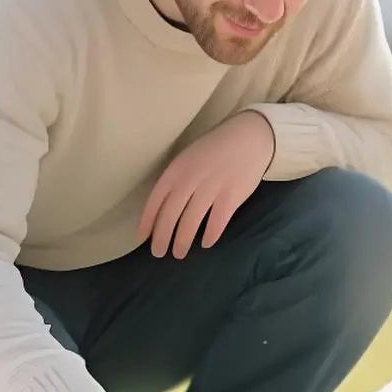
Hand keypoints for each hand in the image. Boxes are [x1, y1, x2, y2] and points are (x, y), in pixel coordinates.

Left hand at [138, 110, 273, 258]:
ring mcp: (212, 187)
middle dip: (162, 237)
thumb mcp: (189, 158)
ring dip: (183, 241)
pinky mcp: (232, 195)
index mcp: (177, 169)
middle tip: (158, 253)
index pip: (156, 199)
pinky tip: (206, 243)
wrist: (249, 137)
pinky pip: (217, 222)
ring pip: (191, 221)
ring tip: (179, 253)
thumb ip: (176, 180)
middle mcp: (191, 179)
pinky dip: (210, 235)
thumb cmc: (214, 150)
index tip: (142, 238)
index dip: (147, 221)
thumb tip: (162, 210)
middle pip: (171, 214)